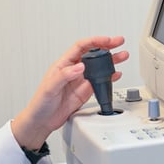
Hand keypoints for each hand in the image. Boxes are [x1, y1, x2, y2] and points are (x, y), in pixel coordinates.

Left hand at [11, 36, 128, 149]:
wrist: (42, 122)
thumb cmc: (41, 103)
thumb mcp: (50, 88)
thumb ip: (65, 76)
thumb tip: (80, 66)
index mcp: (64, 64)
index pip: (81, 47)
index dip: (95, 41)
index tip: (106, 41)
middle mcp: (74, 70)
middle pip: (93, 54)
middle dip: (107, 46)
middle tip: (118, 42)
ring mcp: (81, 81)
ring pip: (99, 67)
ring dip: (111, 60)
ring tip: (123, 55)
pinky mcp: (86, 91)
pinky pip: (100, 81)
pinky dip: (110, 77)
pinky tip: (116, 74)